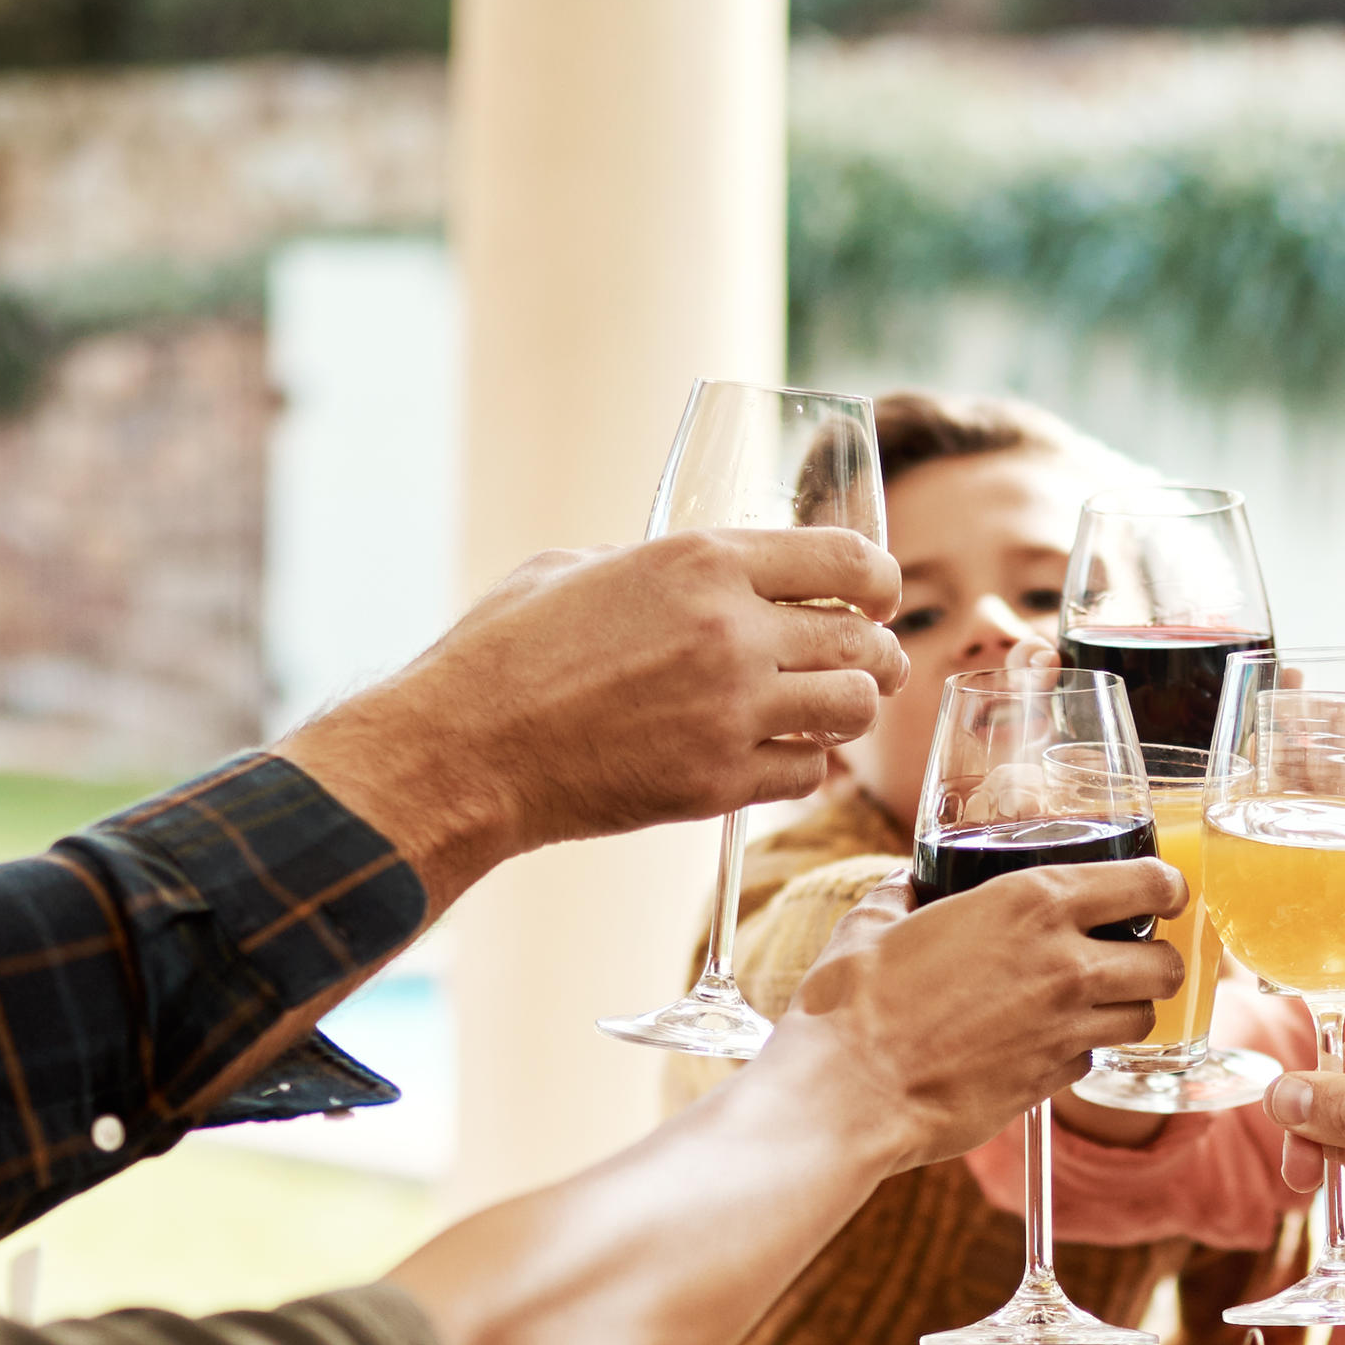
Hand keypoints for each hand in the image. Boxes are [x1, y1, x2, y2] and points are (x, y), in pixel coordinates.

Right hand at [281, 531, 910, 893]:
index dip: (877, 581)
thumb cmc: (504, 652)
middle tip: (872, 665)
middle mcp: (731, 632)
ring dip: (849, 711)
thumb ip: (653, 564)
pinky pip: (806, 774)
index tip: (878, 596)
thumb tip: (696, 578)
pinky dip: (806, 766)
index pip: (845, 560)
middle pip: (862, 640)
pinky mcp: (716, 784)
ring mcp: (730, 713)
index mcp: (702, 561)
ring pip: (851, 710)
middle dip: (878, 653)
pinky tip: (784, 757)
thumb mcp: (578, 567)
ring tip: (831, 712)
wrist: (466, 748)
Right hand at [775, 854, 1184, 1173]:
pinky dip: (1080, 1052)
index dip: (1166, 886)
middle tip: (1131, 954)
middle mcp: (1065, 966)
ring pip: (1142, 1019)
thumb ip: (904, 896)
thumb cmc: (853, 1003)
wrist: (847, 1093)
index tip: (1162, 891)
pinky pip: (1091, 1062)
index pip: (1148, 881)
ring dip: (1128, 1009)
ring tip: (1094, 1003)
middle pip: (1166, 963)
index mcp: (1032, 902)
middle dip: (1158, 958)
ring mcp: (1064, 1032)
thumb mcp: (874, 921)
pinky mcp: (1049, 1084)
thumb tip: (908, 889)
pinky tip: (1045, 1043)